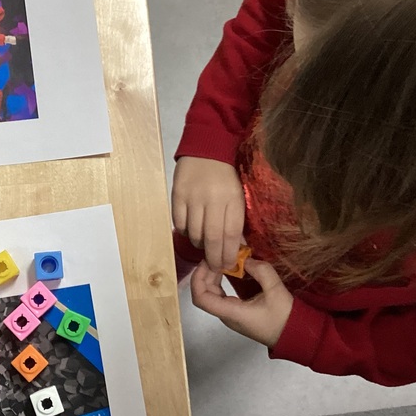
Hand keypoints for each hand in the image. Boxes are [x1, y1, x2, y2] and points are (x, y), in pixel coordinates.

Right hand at [172, 156, 244, 270]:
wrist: (206, 148)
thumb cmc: (227, 175)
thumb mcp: (238, 195)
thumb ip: (236, 220)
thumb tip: (235, 248)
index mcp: (233, 198)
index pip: (232, 233)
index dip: (229, 254)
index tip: (228, 265)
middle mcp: (213, 198)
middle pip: (213, 237)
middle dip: (214, 258)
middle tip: (215, 267)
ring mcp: (193, 197)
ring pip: (194, 233)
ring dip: (200, 245)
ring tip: (204, 245)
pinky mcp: (177, 195)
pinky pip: (180, 223)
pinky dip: (186, 232)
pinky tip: (191, 230)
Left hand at [190, 259, 291, 346]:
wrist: (294, 334)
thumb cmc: (284, 316)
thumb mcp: (275, 289)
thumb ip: (260, 270)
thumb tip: (245, 258)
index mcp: (231, 313)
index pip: (201, 298)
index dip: (198, 278)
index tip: (207, 262)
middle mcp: (226, 315)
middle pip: (204, 293)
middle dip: (206, 273)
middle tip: (216, 256)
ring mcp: (230, 314)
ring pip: (211, 294)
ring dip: (213, 276)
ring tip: (223, 260)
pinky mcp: (237, 311)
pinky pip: (221, 295)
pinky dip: (220, 281)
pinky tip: (229, 269)